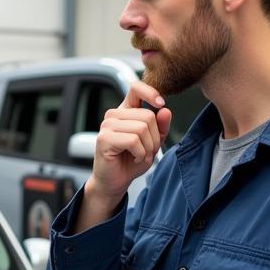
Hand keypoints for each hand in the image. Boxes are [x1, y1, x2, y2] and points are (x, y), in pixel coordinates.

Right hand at [76, 81, 171, 231]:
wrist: (116, 181)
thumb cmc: (131, 160)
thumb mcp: (153, 142)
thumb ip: (161, 126)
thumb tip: (164, 110)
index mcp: (125, 111)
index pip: (135, 88)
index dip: (151, 92)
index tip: (161, 104)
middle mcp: (114, 115)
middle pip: (147, 116)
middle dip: (155, 138)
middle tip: (148, 150)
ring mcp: (107, 126)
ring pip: (142, 128)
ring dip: (148, 147)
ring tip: (141, 155)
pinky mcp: (104, 139)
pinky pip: (133, 140)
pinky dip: (140, 153)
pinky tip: (134, 158)